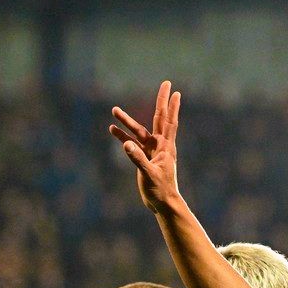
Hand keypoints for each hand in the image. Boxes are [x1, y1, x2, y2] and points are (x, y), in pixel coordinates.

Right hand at [109, 81, 181, 213]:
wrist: (163, 203)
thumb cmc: (160, 190)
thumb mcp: (148, 174)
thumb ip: (137, 159)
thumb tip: (126, 144)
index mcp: (165, 147)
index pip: (168, 121)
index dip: (171, 106)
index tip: (175, 91)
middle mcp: (160, 145)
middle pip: (160, 118)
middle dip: (161, 101)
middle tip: (166, 84)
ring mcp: (152, 151)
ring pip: (139, 131)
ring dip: (127, 121)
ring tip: (113, 110)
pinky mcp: (145, 158)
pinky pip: (133, 144)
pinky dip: (124, 137)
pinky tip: (112, 131)